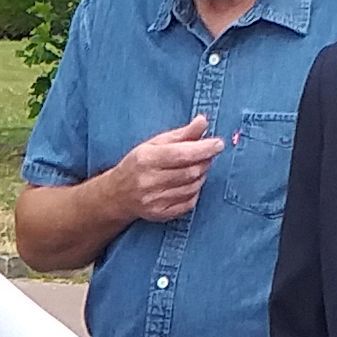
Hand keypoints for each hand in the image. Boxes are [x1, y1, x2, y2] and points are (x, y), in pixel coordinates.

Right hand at [109, 116, 223, 223]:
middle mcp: (148, 181)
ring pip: (192, 187)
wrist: (117, 194)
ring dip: (201, 176)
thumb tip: (203, 122)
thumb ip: (181, 134)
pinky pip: (189, 203)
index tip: (218, 144)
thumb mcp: (155, 143)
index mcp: (146, 158)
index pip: (182, 154)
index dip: (204, 149)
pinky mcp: (160, 214)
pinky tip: (189, 184)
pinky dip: (195, 191)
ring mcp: (154, 200)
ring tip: (197, 168)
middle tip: (207, 155)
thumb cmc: (139, 164)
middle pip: (190, 172)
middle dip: (205, 162)